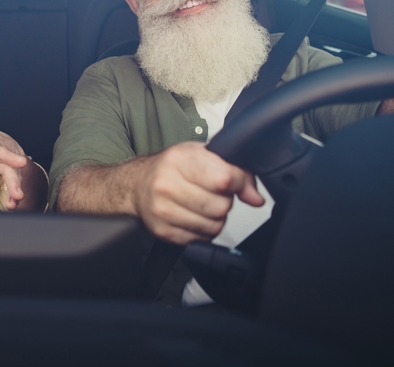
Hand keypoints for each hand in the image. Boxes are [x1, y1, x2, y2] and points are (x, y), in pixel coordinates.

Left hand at [0, 132, 39, 209]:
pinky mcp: (15, 175)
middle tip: (18, 196)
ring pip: (15, 179)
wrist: (2, 142)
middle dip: (15, 183)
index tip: (22, 163)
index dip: (12, 158)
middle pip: (12, 170)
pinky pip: (15, 185)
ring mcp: (12, 166)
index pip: (3, 153)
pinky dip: (13, 195)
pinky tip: (13, 204)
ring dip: (15, 192)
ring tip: (13, 204)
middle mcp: (7, 157)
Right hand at [133, 141, 264, 244]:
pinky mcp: (163, 231)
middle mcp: (166, 184)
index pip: (224, 178)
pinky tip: (194, 216)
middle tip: (212, 192)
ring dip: (215, 217)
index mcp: (179, 159)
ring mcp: (163, 210)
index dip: (238, 183)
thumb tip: (255, 198)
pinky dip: (203, 230)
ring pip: (214, 225)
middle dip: (224, 201)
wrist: (138, 184)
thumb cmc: (173, 168)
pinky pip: (201, 239)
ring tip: (203, 204)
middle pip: (221, 206)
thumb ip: (236, 170)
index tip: (236, 183)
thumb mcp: (203, 155)